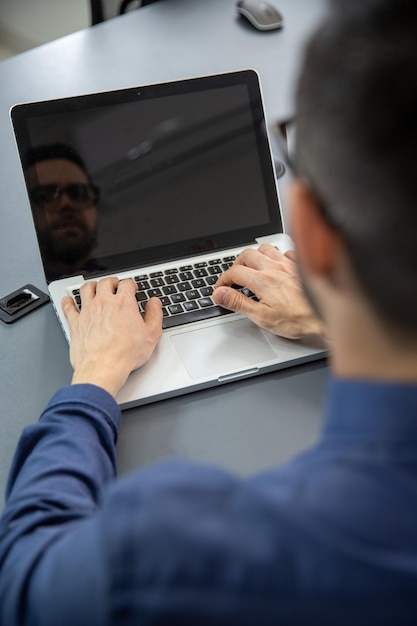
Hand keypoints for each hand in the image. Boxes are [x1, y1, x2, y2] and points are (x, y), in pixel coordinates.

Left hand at [62, 277, 162, 396]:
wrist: (103, 367)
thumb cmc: (125, 354)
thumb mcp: (151, 334)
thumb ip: (154, 315)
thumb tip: (155, 303)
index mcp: (123, 303)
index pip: (127, 283)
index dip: (131, 284)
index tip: (132, 288)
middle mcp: (104, 302)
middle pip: (105, 282)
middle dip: (112, 281)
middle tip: (114, 283)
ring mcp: (87, 311)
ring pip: (86, 289)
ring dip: (91, 285)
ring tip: (94, 286)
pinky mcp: (75, 323)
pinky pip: (69, 307)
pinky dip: (68, 301)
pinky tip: (68, 300)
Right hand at [212, 244, 324, 339]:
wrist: (324, 315)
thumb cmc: (298, 319)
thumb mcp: (262, 317)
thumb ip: (238, 303)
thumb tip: (220, 294)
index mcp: (262, 280)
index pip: (234, 272)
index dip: (222, 280)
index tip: (220, 288)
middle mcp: (274, 268)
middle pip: (246, 255)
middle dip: (236, 264)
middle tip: (234, 277)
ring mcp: (288, 264)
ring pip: (265, 248)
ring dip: (255, 256)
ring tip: (252, 267)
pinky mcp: (300, 265)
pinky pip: (285, 252)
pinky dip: (277, 256)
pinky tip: (277, 265)